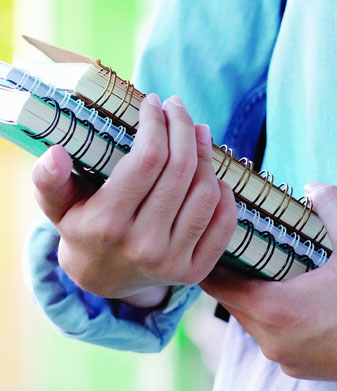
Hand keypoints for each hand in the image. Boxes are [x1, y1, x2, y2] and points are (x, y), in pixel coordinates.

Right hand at [32, 94, 236, 303]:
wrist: (103, 279)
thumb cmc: (82, 228)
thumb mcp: (57, 205)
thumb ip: (50, 180)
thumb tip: (55, 154)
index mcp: (107, 224)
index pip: (147, 160)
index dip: (156, 124)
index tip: (154, 103)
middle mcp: (143, 245)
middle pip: (181, 171)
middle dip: (183, 129)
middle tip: (179, 108)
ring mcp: (173, 261)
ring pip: (206, 194)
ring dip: (207, 156)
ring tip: (197, 133)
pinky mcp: (196, 270)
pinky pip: (224, 222)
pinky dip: (224, 193)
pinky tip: (213, 173)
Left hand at [201, 181, 336, 390]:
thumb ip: (331, 204)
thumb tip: (312, 186)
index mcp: (274, 310)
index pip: (216, 280)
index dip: (215, 252)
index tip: (222, 230)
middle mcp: (271, 341)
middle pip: (234, 301)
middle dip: (240, 270)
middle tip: (254, 240)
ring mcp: (287, 360)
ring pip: (256, 321)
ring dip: (261, 294)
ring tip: (282, 265)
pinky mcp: (305, 370)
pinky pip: (278, 337)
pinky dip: (282, 316)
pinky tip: (309, 296)